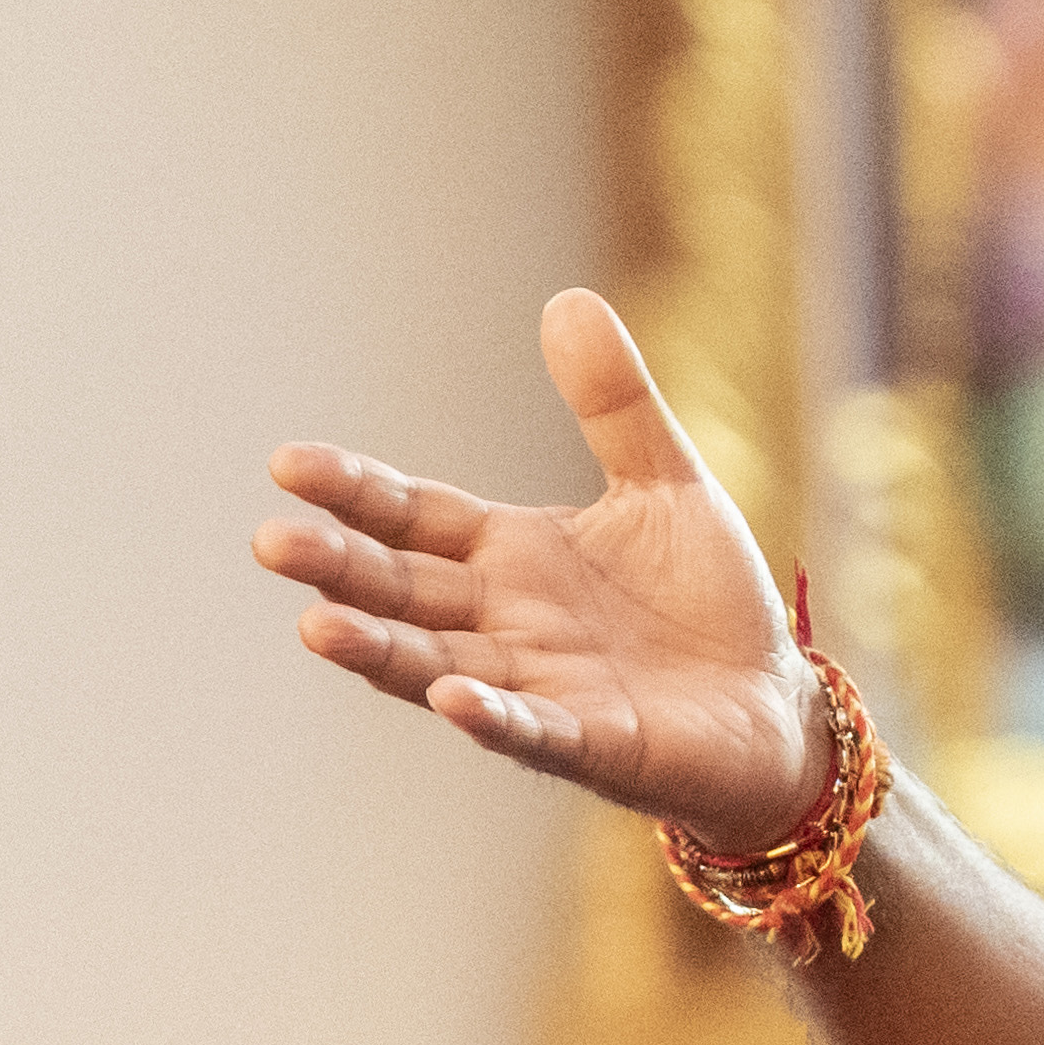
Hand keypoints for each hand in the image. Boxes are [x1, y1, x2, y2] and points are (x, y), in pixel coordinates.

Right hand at [252, 290, 818, 846]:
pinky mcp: (592, 745)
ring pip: (438, 666)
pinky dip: (492, 718)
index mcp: (509, 555)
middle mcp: (502, 623)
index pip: (414, 516)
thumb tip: (569, 299)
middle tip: (273, 541)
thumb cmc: (706, 600)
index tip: (288, 464)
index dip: (355, 492)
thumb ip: (614, 404)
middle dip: (341, 570)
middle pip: (403, 591)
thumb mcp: (667, 483)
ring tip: (317, 626)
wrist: (770, 703)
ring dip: (380, 650)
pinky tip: (455, 699)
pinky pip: (532, 732)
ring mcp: (538, 688)